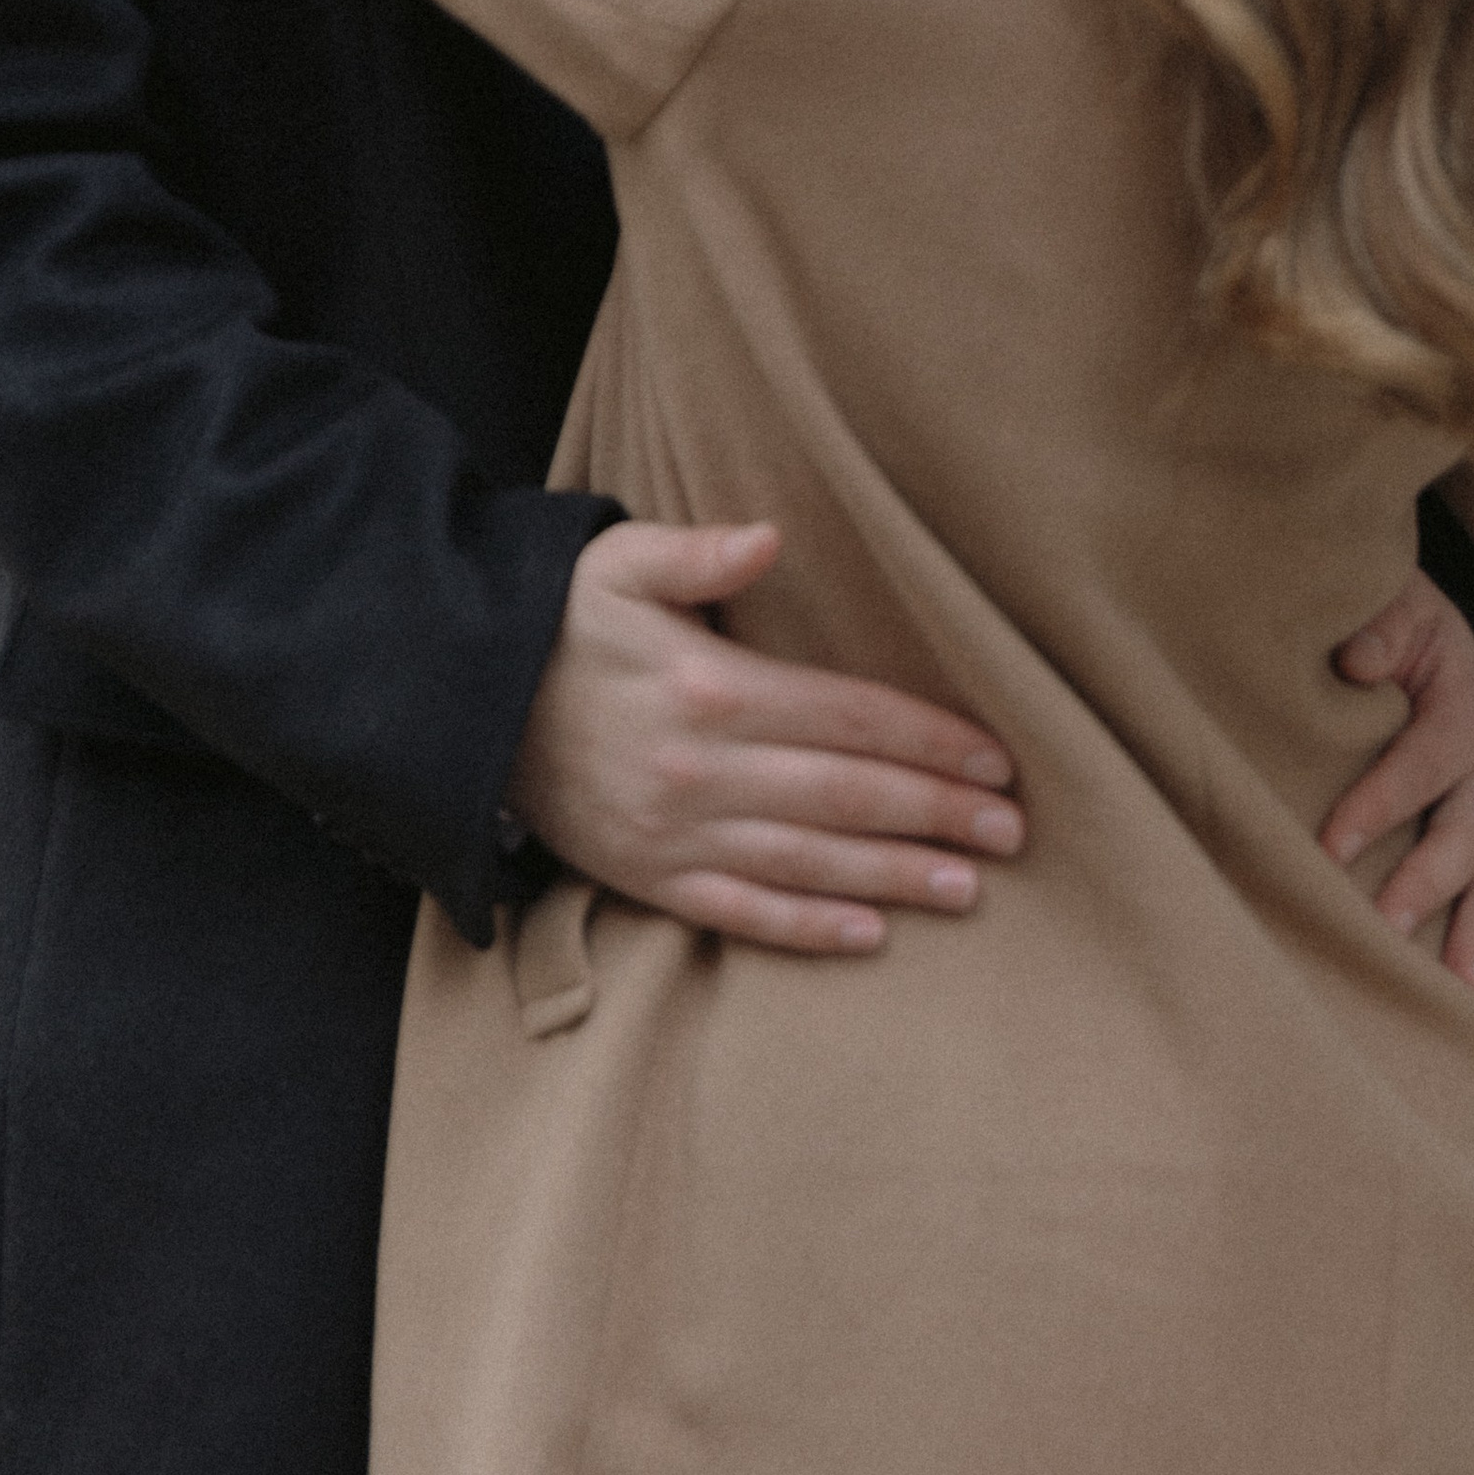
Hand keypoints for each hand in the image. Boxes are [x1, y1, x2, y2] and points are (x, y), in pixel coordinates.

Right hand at [507, 520, 1025, 956]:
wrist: (460, 704)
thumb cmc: (559, 621)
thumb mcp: (618, 564)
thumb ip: (698, 552)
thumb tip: (770, 537)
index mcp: (710, 687)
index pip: (847, 716)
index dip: (928, 739)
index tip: (996, 760)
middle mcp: (700, 770)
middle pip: (845, 795)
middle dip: (935, 815)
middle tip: (1013, 834)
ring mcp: (673, 833)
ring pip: (806, 864)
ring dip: (893, 878)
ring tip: (969, 890)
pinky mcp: (646, 877)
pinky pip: (738, 913)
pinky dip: (804, 930)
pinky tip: (867, 937)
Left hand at [1322, 569, 1473, 1012]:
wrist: (1450, 655)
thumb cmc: (1407, 636)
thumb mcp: (1398, 612)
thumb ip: (1380, 629)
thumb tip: (1355, 662)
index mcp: (1464, 713)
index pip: (1422, 764)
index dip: (1379, 803)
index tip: (1331, 846)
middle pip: (1468, 835)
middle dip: (1428, 884)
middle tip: (1387, 928)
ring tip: (1456, 988)